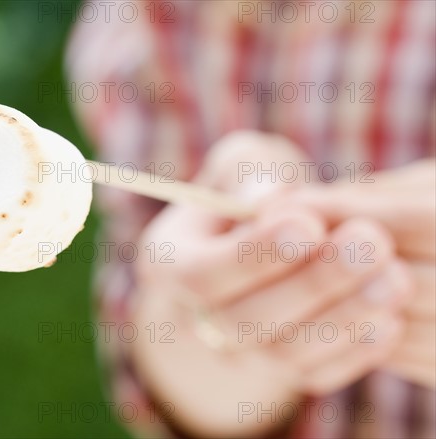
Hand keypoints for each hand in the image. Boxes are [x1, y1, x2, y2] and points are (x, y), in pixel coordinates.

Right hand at [129, 132, 411, 437]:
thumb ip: (241, 175)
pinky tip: (388, 319)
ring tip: (394, 279)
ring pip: (282, 355)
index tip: (308, 224)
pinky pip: (313, 375)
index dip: (254, 254)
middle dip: (311, 283)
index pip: (202, 274)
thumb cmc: (239, 202)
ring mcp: (236, 352)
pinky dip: (354, 352)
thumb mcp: (231, 172)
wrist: (244, 256)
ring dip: (342, 319)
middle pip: (244, 321)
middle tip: (371, 243)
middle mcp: (194, 319)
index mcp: (167, 264)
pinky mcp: (277, 371)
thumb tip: (269, 201)